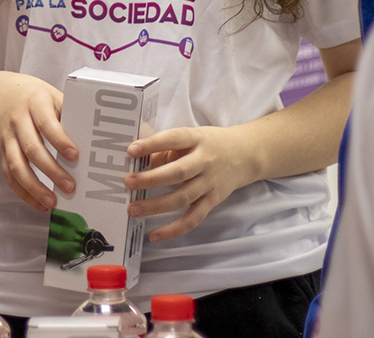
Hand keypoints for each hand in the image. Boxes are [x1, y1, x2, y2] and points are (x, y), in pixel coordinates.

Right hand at [0, 72, 76, 211]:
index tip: (75, 156)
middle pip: (32, 148)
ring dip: (34, 187)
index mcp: (35, 103)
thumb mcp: (51, 95)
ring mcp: (7, 138)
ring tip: (52, 202)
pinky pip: (9, 175)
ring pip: (17, 165)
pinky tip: (38, 202)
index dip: (60, 141)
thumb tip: (94, 136)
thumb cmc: (32, 96)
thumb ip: (68, 112)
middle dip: (51, 170)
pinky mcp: (1, 152)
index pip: (46, 124)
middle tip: (70, 187)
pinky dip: (23, 192)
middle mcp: (18, 121)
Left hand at [124, 124, 259, 240]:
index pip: (173, 139)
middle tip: (128, 183)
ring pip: (182, 197)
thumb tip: (139, 163)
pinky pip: (192, 219)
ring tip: (133, 209)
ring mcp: (209, 183)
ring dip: (155, 205)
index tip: (131, 150)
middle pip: (177, 172)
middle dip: (151, 179)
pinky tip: (154, 235)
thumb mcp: (190, 138)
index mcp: (196, 139)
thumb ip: (166, 149)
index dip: (152, 144)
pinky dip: (173, 229)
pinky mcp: (212, 201)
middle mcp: (204, 161)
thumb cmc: (209, 144)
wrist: (245, 155)